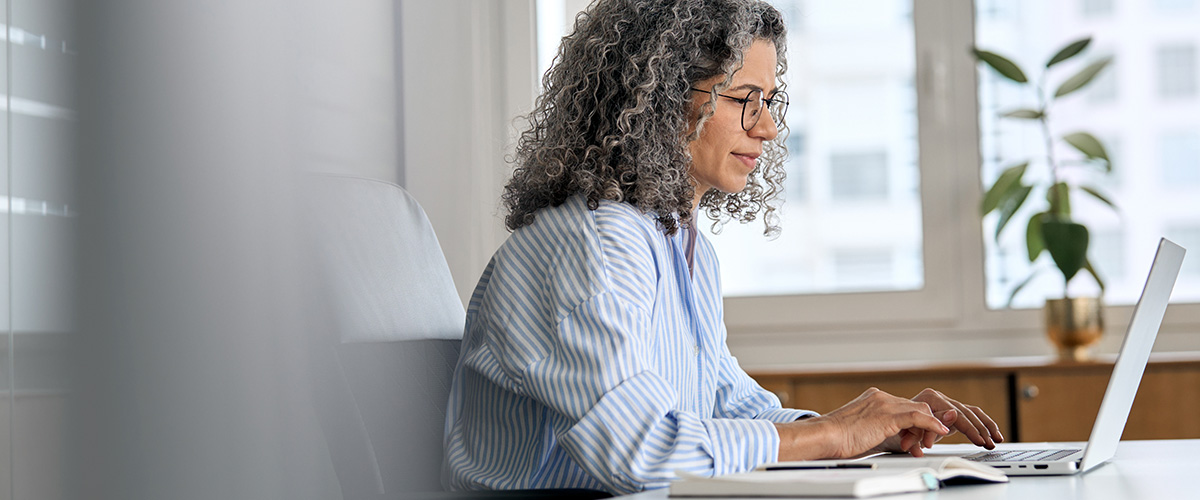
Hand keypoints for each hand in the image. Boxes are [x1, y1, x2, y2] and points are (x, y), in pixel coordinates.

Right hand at [774, 387, 950, 460]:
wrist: (825, 436)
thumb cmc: (836, 439)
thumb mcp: (860, 431)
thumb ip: (877, 431)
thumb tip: (890, 442)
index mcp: (872, 398)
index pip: (903, 406)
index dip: (914, 422)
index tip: (918, 436)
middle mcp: (880, 397)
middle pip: (914, 406)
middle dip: (923, 425)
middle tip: (925, 442)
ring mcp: (884, 404)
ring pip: (919, 410)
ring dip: (927, 428)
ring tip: (927, 444)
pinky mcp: (888, 415)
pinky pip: (919, 417)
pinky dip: (933, 424)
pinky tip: (940, 431)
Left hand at [887, 388, 1002, 454]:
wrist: (886, 427)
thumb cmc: (894, 429)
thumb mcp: (908, 429)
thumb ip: (929, 423)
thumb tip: (953, 415)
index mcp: (928, 399)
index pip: (954, 414)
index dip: (967, 429)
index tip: (977, 440)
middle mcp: (938, 397)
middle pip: (965, 412)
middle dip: (978, 430)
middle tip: (988, 443)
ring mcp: (945, 402)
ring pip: (971, 412)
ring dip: (985, 426)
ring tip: (995, 440)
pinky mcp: (950, 410)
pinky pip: (971, 413)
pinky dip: (983, 423)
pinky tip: (994, 433)